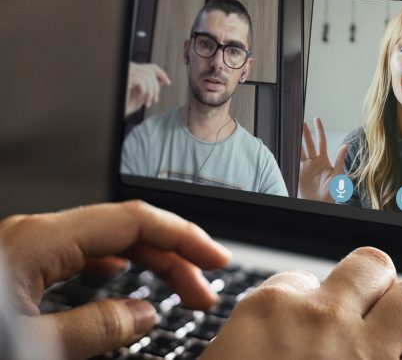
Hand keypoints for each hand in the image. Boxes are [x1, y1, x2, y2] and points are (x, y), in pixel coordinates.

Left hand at [0, 200, 229, 359]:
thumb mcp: (30, 346)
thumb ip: (93, 329)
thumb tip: (143, 315)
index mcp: (42, 240)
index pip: (135, 221)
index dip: (184, 237)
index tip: (217, 261)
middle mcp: (36, 234)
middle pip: (125, 229)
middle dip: (173, 257)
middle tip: (203, 294)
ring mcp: (25, 247)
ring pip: (103, 241)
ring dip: (147, 262)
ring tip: (176, 289)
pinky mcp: (16, 265)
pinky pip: (79, 253)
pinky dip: (113, 263)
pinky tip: (120, 273)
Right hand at [125, 62, 170, 116]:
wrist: (119, 109)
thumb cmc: (128, 103)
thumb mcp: (145, 93)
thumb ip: (152, 84)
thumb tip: (164, 80)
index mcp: (135, 70)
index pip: (152, 67)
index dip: (162, 74)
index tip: (168, 82)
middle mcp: (130, 68)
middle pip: (151, 72)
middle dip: (156, 88)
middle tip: (155, 100)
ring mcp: (127, 71)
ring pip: (148, 77)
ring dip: (150, 92)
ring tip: (148, 102)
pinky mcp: (126, 77)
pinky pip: (141, 81)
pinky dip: (144, 91)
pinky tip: (139, 97)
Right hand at [201, 247, 401, 359]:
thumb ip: (254, 347)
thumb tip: (280, 341)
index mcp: (270, 312)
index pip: (303, 279)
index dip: (309, 306)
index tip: (307, 334)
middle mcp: (324, 320)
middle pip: (370, 266)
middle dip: (373, 290)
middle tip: (364, 324)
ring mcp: (370, 353)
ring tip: (401, 343)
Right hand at [298, 117, 347, 201]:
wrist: (320, 203)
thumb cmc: (331, 192)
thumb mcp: (338, 176)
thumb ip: (340, 160)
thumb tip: (346, 145)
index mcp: (324, 160)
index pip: (321, 141)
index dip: (319, 130)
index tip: (316, 119)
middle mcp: (314, 162)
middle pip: (308, 144)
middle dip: (305, 133)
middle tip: (301, 122)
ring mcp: (306, 167)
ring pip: (300, 150)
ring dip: (297, 141)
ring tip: (293, 130)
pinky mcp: (299, 173)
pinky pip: (294, 161)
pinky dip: (291, 153)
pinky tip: (289, 145)